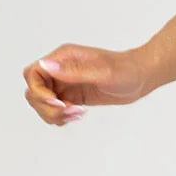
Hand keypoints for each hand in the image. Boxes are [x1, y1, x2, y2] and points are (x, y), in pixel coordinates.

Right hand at [22, 43, 154, 125]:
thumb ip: (73, 71)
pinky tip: (78, 116)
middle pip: (34, 92)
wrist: (142, 77)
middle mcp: (60, 70)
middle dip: (46, 107)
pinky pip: (55, 110)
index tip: (58, 102)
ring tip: (77, 114)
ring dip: (54, 115)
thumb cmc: (126, 70)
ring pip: (42, 104)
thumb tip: (46, 66)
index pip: (33, 73)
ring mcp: (65, 84)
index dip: (38, 91)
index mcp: (63, 58)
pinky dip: (61, 118)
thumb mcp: (101, 71)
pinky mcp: (72, 96)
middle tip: (70, 111)